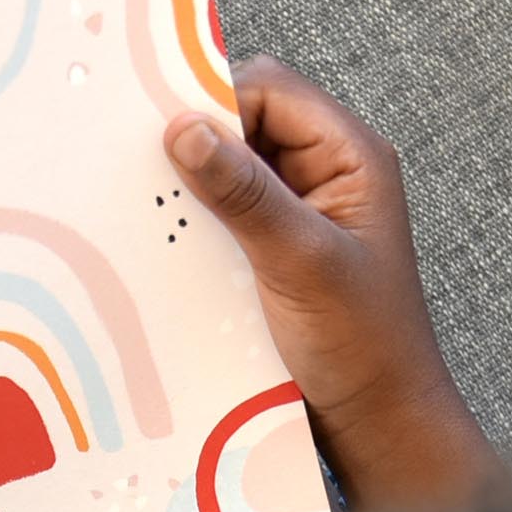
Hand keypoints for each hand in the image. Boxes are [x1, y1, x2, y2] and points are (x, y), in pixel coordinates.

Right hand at [166, 55, 505, 511]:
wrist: (374, 420)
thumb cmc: (361, 343)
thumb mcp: (299, 260)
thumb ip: (244, 193)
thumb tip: (183, 129)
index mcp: (350, 156)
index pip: (270, 90)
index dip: (213, 100)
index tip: (153, 128)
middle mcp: (324, 172)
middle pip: (243, 124)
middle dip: (193, 142)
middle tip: (137, 168)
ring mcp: (296, 212)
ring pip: (226, 170)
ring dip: (187, 188)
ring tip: (143, 208)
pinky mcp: (270, 249)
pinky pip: (221, 214)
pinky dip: (191, 222)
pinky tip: (161, 242)